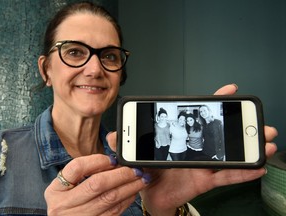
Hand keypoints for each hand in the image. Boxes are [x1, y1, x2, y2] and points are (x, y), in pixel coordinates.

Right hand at [44, 154, 147, 214]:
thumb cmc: (67, 204)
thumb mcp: (66, 187)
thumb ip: (84, 170)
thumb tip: (112, 154)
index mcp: (56, 190)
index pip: (77, 168)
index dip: (97, 160)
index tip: (112, 158)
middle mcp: (64, 205)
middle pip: (96, 184)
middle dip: (120, 174)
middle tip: (135, 168)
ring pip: (109, 198)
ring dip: (129, 186)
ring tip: (141, 178)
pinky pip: (113, 212)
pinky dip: (126, 199)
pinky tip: (133, 191)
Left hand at [139, 84, 277, 215]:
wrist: (150, 194)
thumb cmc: (148, 171)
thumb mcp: (139, 153)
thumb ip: (129, 142)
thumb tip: (118, 133)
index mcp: (183, 139)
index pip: (200, 117)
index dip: (215, 103)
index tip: (230, 90)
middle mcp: (196, 149)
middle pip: (222, 136)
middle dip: (241, 127)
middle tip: (258, 122)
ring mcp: (203, 165)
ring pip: (229, 155)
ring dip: (248, 149)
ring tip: (265, 143)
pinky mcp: (204, 181)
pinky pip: (225, 177)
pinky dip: (241, 173)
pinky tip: (256, 167)